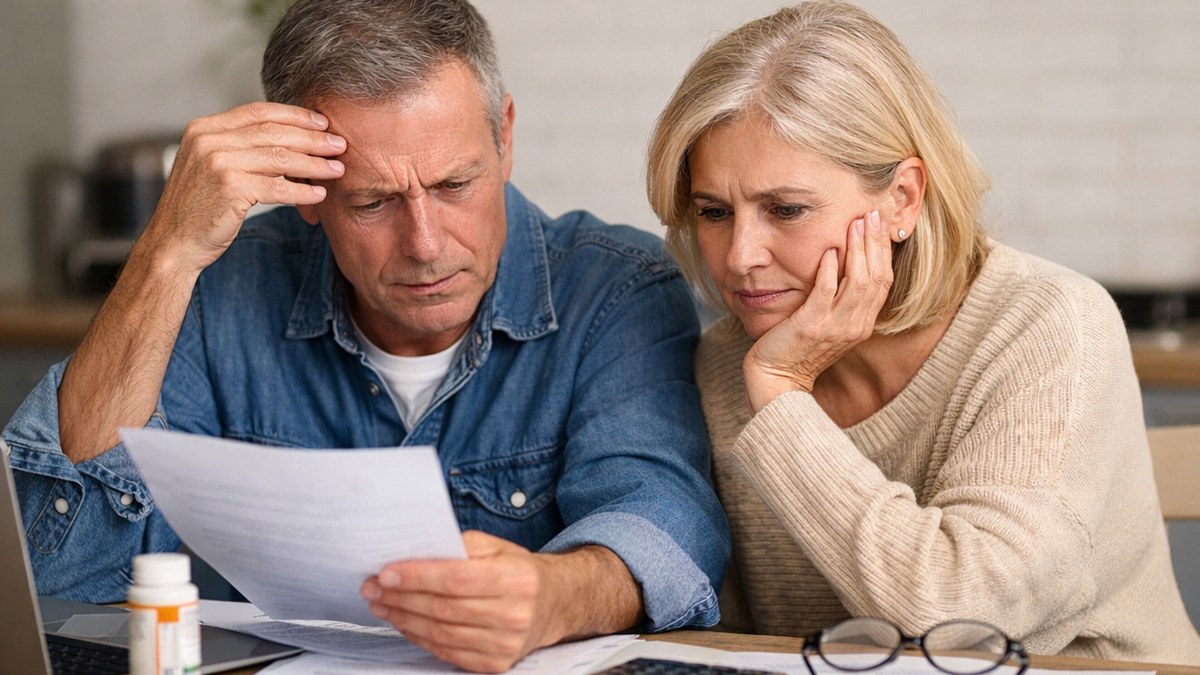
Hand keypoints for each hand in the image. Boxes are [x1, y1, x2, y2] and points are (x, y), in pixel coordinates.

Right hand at [138, 102, 345, 274]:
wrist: (173, 243)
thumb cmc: (198, 208)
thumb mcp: (212, 166)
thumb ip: (239, 147)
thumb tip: (287, 137)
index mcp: (204, 128)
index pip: (258, 112)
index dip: (294, 115)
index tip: (321, 123)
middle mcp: (208, 139)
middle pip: (273, 132)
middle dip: (312, 138)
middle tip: (339, 145)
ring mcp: (217, 162)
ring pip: (279, 158)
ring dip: (314, 164)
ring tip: (337, 169)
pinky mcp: (229, 187)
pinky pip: (277, 186)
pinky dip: (302, 190)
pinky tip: (320, 194)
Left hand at [360, 531, 559, 672]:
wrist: (552, 604)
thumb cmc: (518, 571)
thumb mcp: (498, 547)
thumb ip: (461, 546)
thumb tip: (416, 552)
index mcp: (516, 579)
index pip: (456, 579)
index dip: (417, 577)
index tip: (386, 573)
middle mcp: (513, 614)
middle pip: (443, 609)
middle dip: (401, 597)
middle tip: (373, 587)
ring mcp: (505, 644)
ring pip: (440, 634)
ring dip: (403, 618)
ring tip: (381, 604)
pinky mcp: (495, 664)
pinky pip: (446, 653)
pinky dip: (418, 638)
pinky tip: (404, 622)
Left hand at [743, 210, 892, 411]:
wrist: (778, 378)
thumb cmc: (798, 347)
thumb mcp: (828, 322)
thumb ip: (840, 298)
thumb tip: (844, 261)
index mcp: (862, 323)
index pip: (883, 280)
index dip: (884, 250)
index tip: (880, 223)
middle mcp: (855, 325)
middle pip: (875, 277)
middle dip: (875, 243)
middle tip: (872, 214)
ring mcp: (835, 327)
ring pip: (857, 283)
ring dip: (857, 250)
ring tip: (855, 224)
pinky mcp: (811, 326)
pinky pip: (825, 294)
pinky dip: (829, 271)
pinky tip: (828, 251)